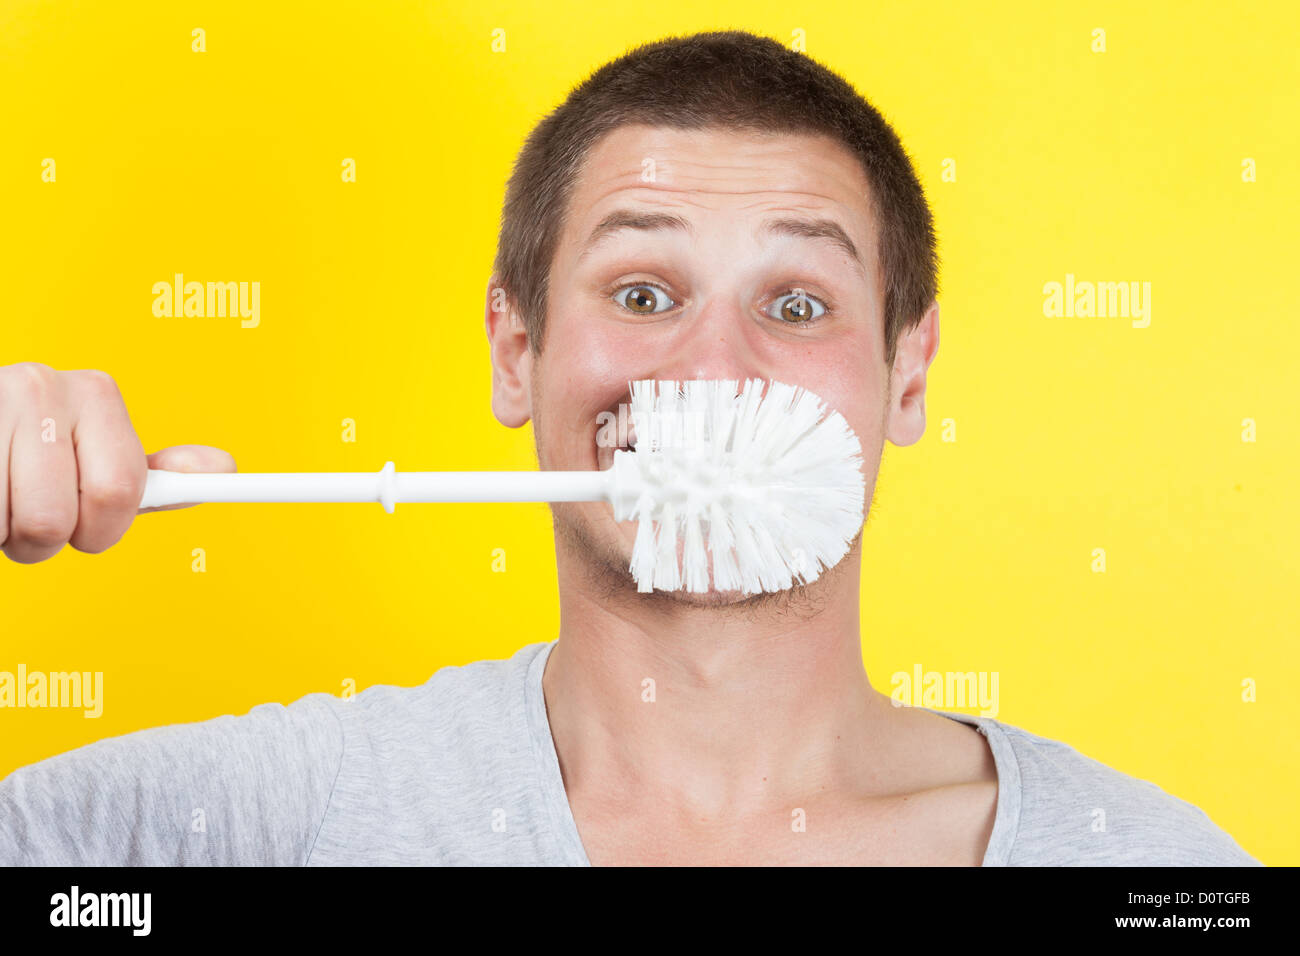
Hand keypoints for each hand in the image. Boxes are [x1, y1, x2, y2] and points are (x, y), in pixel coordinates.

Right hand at [0, 362, 234, 563]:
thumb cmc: (38, 452)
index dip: (103, 529)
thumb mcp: (99, 457)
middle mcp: (44, 387)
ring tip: (5, 500)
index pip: (120, 492)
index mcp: (96, 393)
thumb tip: (225, 469)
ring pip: (10, 526)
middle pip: (56, 520)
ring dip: (5, 535)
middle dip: (45, 541)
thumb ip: (155, 475)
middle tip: (35, 517)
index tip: (92, 532)